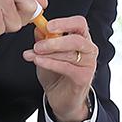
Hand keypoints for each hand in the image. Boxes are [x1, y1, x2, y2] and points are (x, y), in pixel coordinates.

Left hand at [21, 4, 97, 121]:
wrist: (61, 99)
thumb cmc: (56, 74)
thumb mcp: (47, 54)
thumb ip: (44, 40)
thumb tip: (38, 27)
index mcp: (82, 38)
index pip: (79, 23)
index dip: (64, 22)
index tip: (48, 25)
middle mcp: (89, 49)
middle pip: (76, 38)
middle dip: (54, 41)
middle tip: (37, 46)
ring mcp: (88, 63)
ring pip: (70, 53)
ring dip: (48, 54)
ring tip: (33, 55)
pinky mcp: (84, 77)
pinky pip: (66, 67)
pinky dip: (50, 63)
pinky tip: (38, 62)